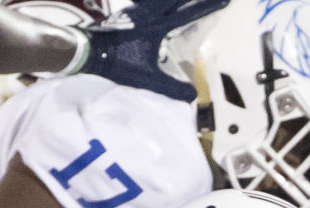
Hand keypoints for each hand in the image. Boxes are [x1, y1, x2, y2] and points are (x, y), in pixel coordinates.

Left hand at [77, 0, 226, 102]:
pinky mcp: (127, 11)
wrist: (87, 50)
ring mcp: (136, 10)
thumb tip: (192, 95)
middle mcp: (147, 14)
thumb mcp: (147, 79)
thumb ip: (171, 88)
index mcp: (156, 28)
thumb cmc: (116, 63)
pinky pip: (146, 0)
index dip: (206, 7)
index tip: (223, 1)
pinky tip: (157, 3)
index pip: (187, 15)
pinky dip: (158, 1)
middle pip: (175, 0)